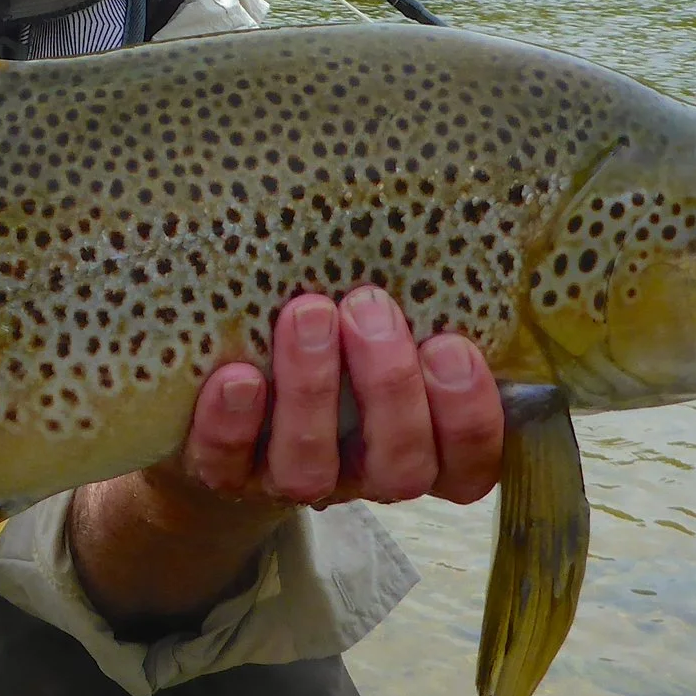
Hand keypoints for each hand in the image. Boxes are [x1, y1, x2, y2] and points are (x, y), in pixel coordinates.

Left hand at [67, 286, 504, 629]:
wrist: (228, 388)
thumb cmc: (333, 335)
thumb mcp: (377, 320)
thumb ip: (411, 299)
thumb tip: (435, 217)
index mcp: (422, 444)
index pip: (470, 461)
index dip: (469, 415)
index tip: (452, 345)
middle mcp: (364, 472)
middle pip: (398, 464)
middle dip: (389, 384)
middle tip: (369, 306)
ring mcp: (294, 478)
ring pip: (313, 468)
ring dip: (312, 389)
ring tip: (308, 312)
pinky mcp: (226, 473)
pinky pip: (228, 463)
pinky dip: (232, 423)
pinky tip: (236, 377)